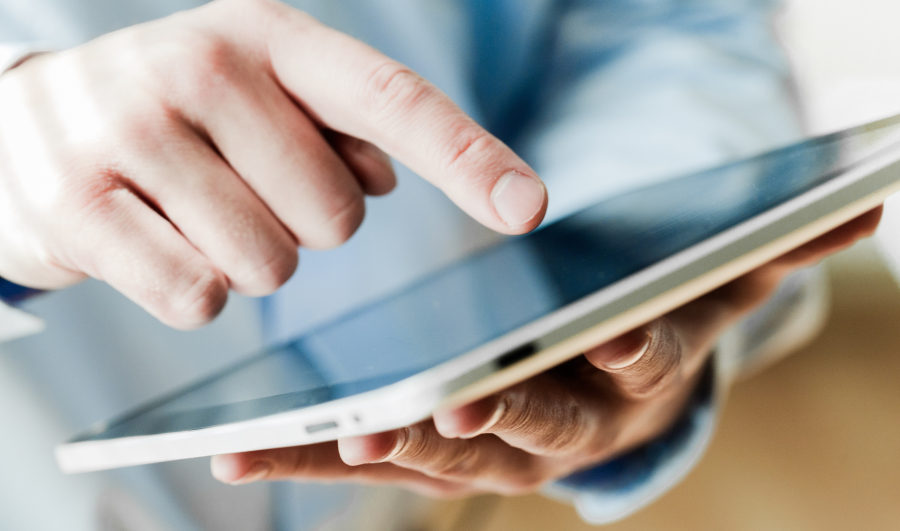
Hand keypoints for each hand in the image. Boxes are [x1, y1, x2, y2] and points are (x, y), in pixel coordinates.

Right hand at [0, 0, 546, 328]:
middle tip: (240, 189)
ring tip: (190, 213)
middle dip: (301, 225)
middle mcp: (205, 67)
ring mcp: (134, 132)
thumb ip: (336, 128)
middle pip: (334, 217)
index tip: (529, 208)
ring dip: (245, 260)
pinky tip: (152, 242)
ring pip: (269, 266)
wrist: (22, 122)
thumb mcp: (256, 95)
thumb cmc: (171, 115)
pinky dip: (193, 291)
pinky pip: (199, 296)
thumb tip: (391, 175)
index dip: (468, 158)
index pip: (391, 101)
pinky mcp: (79, 206)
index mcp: (268, 36)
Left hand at [210, 207, 881, 496]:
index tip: (611, 343)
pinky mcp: (418, 452)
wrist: (597, 384)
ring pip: (432, 454)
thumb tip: (857, 205)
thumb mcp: (705, 289)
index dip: (627, 355)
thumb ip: (764, 253)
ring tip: (314, 434)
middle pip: (523, 425)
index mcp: (623, 385)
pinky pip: (362, 460)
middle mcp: (554, 431)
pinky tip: (239, 450)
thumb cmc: (644, 327)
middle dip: (487, 413)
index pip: (634, 370)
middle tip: (435, 401)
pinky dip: (306, 457)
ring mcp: (481, 450)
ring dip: (374, 446)